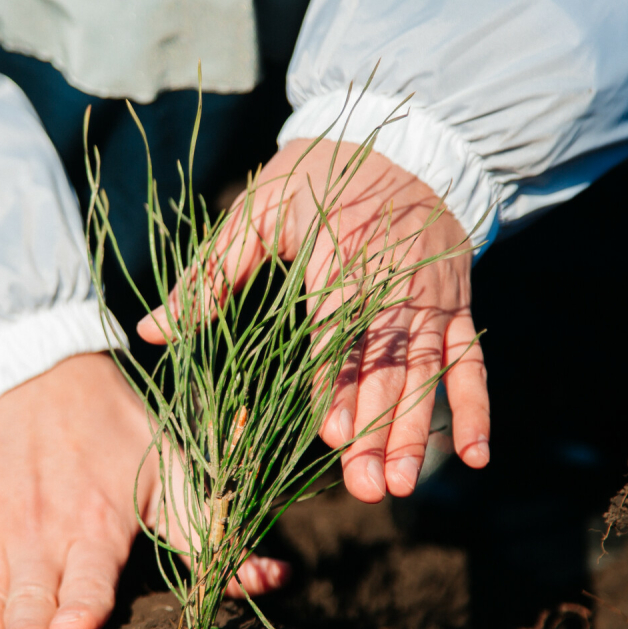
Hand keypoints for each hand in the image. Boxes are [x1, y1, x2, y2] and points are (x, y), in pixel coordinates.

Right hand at [0, 353, 287, 628]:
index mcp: (96, 520)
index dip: (82, 604)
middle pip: (32, 595)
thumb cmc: (111, 427)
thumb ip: (210, 532)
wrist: (26, 373)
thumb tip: (276, 577)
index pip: (89, 577)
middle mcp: (39, 530)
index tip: (73, 628)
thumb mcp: (171, 469)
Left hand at [138, 139, 489, 502]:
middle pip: (387, 364)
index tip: (328, 432)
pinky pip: (471, 362)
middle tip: (364, 485)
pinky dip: (477, 408)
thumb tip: (150, 330)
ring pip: (428, 373)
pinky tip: (477, 457)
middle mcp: (395, 282)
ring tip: (399, 485)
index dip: (335, 381)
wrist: (401, 143)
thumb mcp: (258, 211)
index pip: (338, 328)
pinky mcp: (457, 307)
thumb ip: (210, 275)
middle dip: (376, 428)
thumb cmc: (317, 178)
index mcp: (343, 255)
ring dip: (416, 431)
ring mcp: (432, 299)